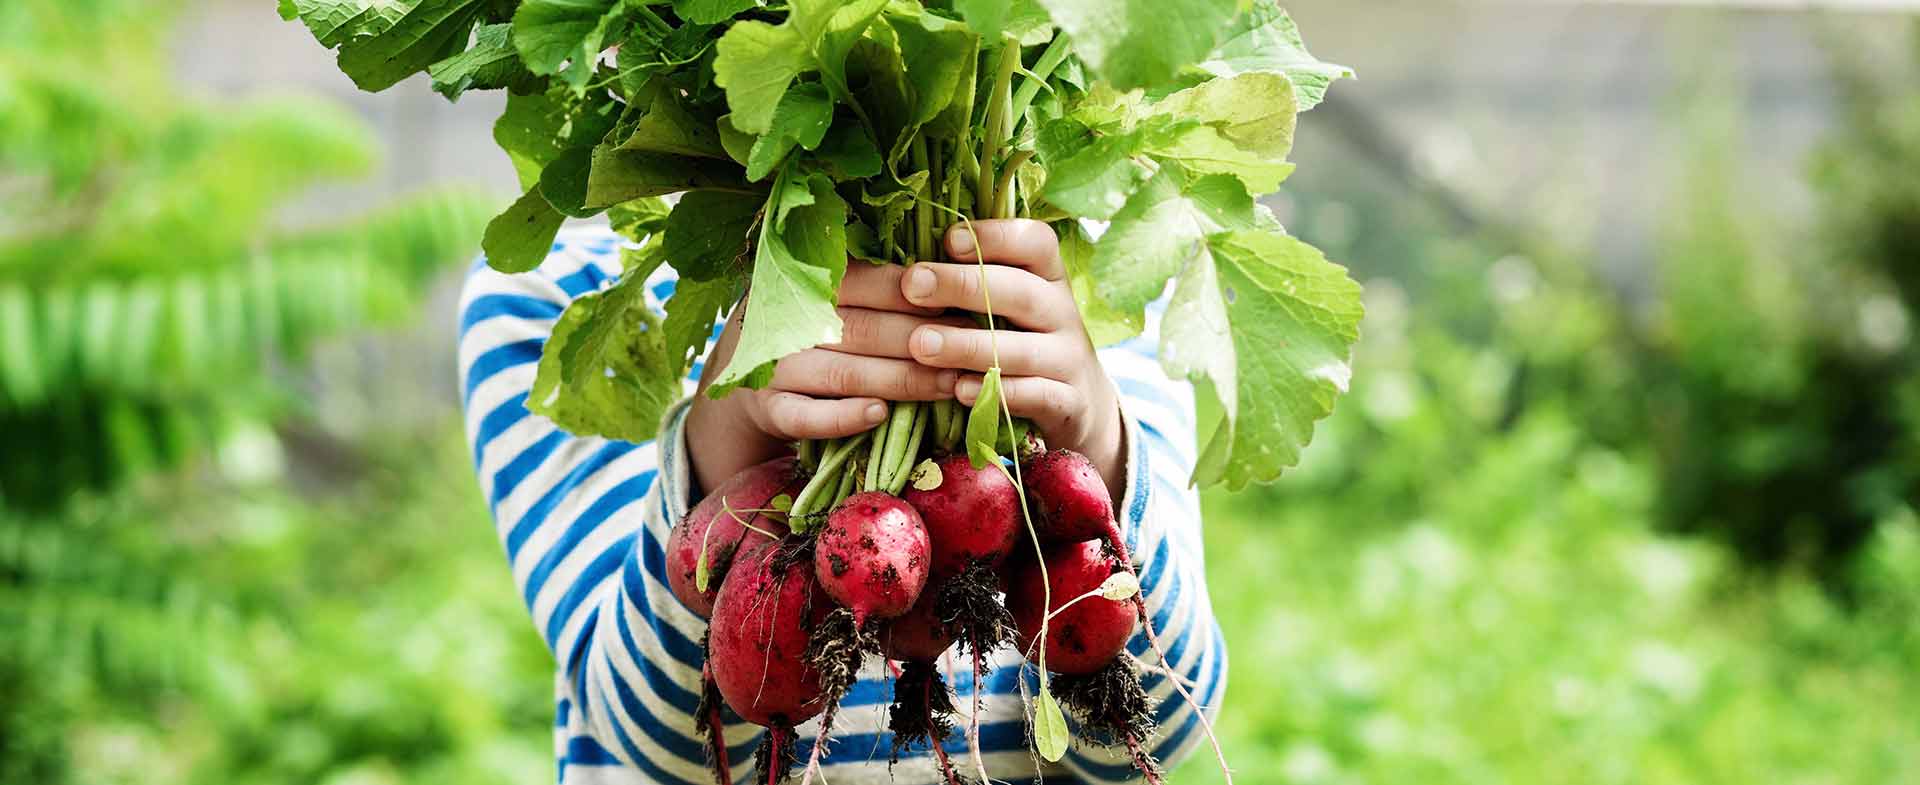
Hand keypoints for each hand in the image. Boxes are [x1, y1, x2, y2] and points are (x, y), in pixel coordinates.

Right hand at [686, 263, 964, 492]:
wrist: (745, 372)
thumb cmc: (813, 324)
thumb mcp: (834, 292)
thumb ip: (879, 285)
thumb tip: (955, 278)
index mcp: (808, 280)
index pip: (871, 282)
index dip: (920, 295)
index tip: (965, 305)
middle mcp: (787, 319)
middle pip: (865, 329)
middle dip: (923, 341)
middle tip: (973, 350)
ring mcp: (775, 366)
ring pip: (844, 373)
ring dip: (901, 381)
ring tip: (948, 385)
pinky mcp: (769, 409)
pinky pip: (806, 417)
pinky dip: (844, 417)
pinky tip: (880, 414)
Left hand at [902, 220, 1125, 499]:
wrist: (1080, 406)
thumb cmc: (1025, 343)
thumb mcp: (1012, 307)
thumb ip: (976, 282)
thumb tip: (910, 262)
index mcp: (1049, 278)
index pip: (1036, 242)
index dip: (995, 236)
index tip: (948, 240)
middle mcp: (1063, 313)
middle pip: (1021, 291)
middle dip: (963, 286)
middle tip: (912, 285)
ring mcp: (1069, 360)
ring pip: (1021, 349)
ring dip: (967, 346)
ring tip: (920, 345)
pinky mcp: (1069, 403)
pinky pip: (1035, 396)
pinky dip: (997, 393)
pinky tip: (959, 390)